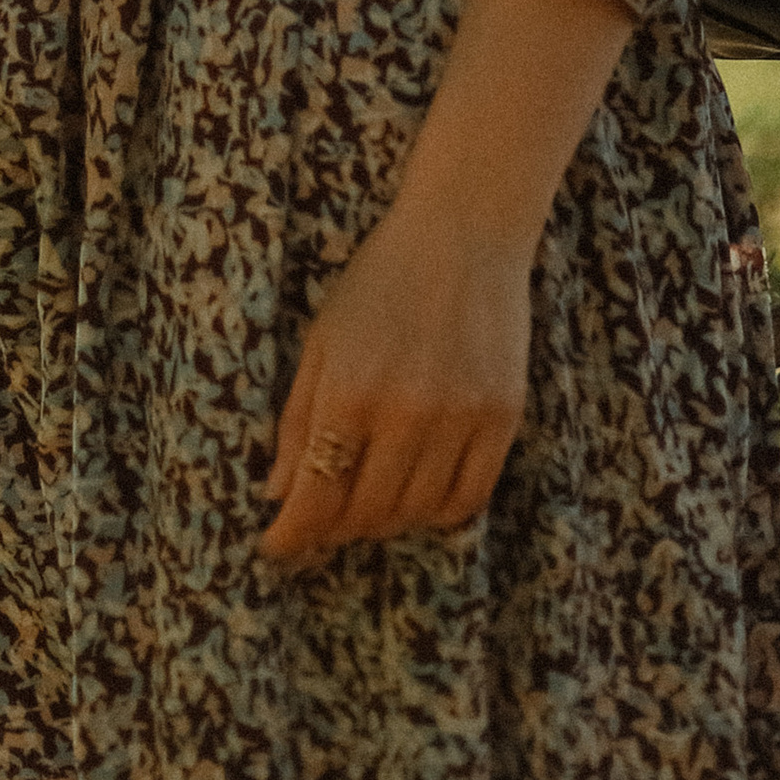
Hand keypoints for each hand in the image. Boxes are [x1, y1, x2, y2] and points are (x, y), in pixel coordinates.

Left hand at [260, 200, 530, 570]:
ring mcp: (460, 419)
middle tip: (321, 520)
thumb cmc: (381, 279)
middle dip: (334, 528)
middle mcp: (406, 413)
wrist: (464, 232)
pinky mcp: (503, 419)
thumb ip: (298, 419)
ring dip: (384, 522)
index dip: (291, 534)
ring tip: (367, 503)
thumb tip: (278, 494)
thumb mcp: (322, 339)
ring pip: (416, 514)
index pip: (315, 495)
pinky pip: (469, 499)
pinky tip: (419, 496)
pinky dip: (439, 513)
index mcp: (350, 390)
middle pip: (365, 513)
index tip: (276, 547)